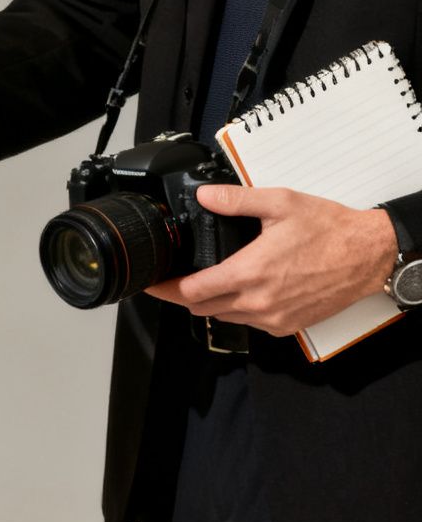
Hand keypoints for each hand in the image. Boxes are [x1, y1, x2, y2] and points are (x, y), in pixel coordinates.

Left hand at [145, 185, 396, 338]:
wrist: (370, 254)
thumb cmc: (330, 230)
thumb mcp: (280, 203)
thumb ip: (237, 200)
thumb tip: (205, 196)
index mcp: (249, 273)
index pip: (190, 292)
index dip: (165, 288)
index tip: (152, 282)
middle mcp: (258, 302)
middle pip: (201, 308)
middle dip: (184, 295)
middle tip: (178, 279)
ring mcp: (273, 318)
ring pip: (224, 318)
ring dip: (212, 303)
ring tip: (210, 281)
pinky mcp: (288, 325)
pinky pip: (250, 324)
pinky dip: (239, 311)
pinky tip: (244, 291)